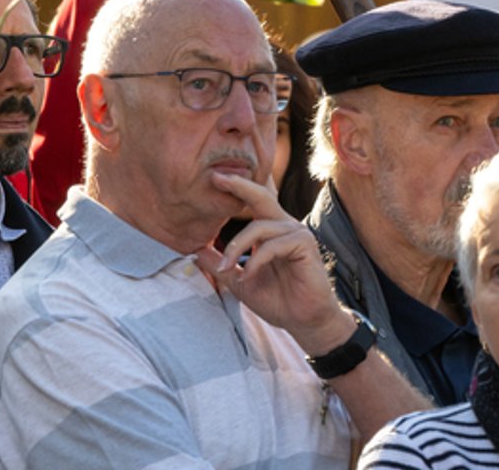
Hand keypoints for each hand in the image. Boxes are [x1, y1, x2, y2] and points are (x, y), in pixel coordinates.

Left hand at [197, 173, 348, 353]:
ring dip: (236, 247)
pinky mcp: (304, 245)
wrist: (303, 321)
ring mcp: (297, 233)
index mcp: (272, 230)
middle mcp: (285, 226)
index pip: (253, 202)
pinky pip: (272, 245)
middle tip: (216, 177)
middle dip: (239, 185)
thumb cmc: (278, 300)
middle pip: (261, 196)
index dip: (235, 188)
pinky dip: (255, 260)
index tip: (213, 178)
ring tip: (226, 268)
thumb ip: (220, 264)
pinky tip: (248, 275)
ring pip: (259, 227)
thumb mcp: (240, 280)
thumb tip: (194, 250)